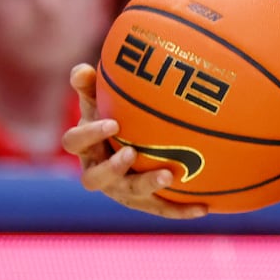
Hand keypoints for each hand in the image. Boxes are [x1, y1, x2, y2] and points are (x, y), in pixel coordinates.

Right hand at [63, 64, 208, 218]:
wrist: (129, 142)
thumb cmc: (114, 115)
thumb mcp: (102, 99)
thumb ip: (92, 86)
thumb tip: (83, 69)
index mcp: (85, 147)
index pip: (74, 142)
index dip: (90, 134)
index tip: (113, 123)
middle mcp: (97, 172)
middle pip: (94, 178)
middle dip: (112, 168)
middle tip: (131, 153)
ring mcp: (119, 190)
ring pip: (129, 195)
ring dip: (148, 187)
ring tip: (169, 175)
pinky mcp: (143, 202)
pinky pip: (160, 208)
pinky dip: (180, 209)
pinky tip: (205, 208)